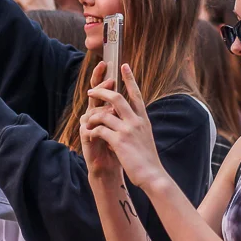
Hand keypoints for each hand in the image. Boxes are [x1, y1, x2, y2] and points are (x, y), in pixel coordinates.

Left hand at [84, 64, 169, 189]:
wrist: (153, 175)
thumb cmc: (147, 158)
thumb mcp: (145, 136)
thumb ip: (136, 124)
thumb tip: (128, 116)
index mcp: (143, 119)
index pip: (136, 93)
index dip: (129, 78)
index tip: (123, 65)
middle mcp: (136, 121)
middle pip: (116, 97)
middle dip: (101, 91)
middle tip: (91, 91)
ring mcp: (128, 130)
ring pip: (104, 113)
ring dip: (92, 115)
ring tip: (87, 120)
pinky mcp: (119, 142)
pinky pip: (99, 130)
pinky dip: (92, 131)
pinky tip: (90, 135)